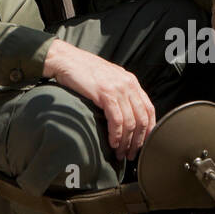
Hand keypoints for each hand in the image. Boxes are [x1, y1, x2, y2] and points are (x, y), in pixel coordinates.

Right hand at [44, 38, 154, 159]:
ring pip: (130, 122)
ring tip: (120, 153)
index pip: (149, 109)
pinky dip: (116, 135)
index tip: (143, 143)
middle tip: (131, 154)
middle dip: (138, 141)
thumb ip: (119, 91)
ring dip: (126, 142)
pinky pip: (116, 120)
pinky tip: (112, 143)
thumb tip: (125, 113)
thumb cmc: (83, 70)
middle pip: (142, 118)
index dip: (149, 129)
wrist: (65, 60)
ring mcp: (118, 89)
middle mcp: (128, 84)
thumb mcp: (108, 78)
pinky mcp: (105, 94)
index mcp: (131, 81)